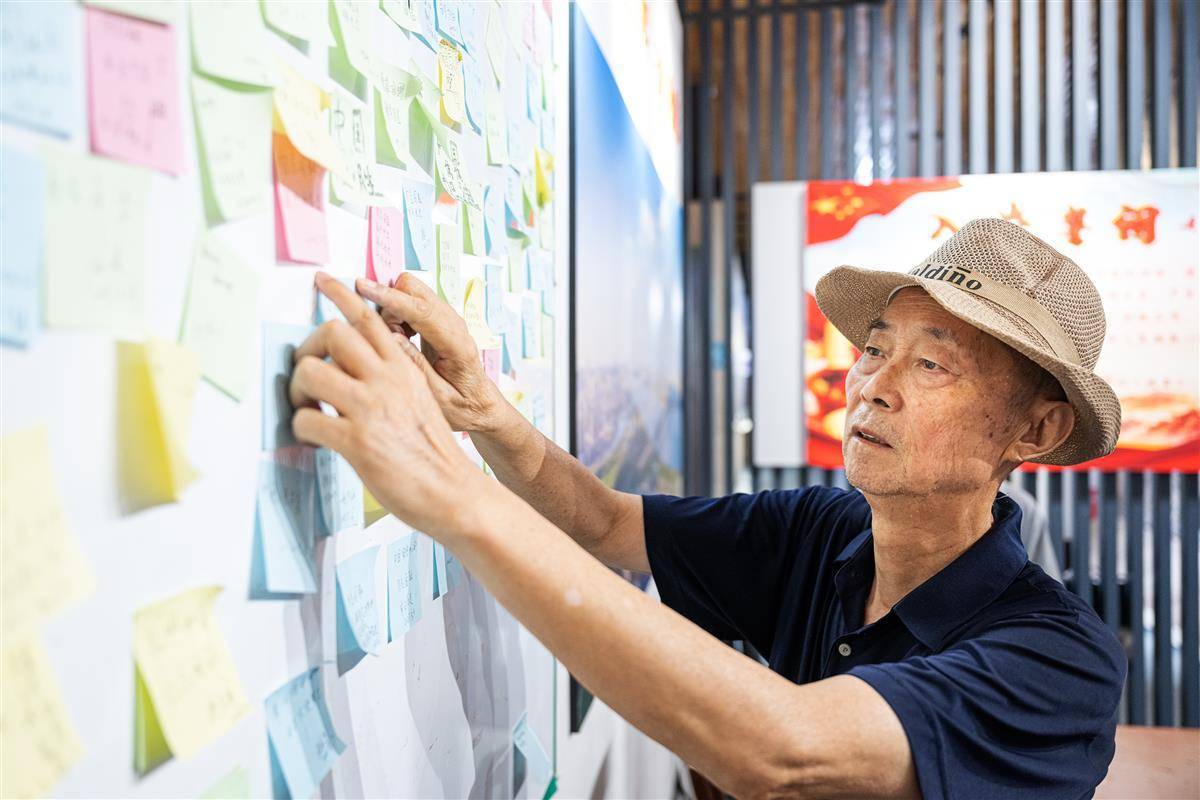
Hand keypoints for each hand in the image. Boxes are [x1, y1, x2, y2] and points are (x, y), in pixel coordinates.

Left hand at [289, 272, 485, 536]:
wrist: (454, 493)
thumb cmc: (434, 454)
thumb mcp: (421, 402)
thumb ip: (394, 381)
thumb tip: (359, 372)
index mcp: (404, 368)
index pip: (369, 318)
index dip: (342, 295)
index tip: (324, 281)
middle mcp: (388, 380)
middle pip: (332, 333)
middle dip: (307, 349)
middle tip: (307, 373)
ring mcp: (371, 408)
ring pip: (311, 370)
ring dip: (298, 389)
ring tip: (306, 407)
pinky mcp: (357, 441)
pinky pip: (307, 419)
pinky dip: (301, 426)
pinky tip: (313, 437)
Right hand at [355, 273, 506, 433]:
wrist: (479, 404)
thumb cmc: (462, 406)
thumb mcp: (438, 397)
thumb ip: (415, 366)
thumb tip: (389, 338)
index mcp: (457, 344)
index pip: (421, 311)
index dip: (390, 298)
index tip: (363, 288)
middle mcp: (453, 323)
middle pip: (412, 288)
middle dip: (389, 303)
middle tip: (387, 337)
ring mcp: (446, 317)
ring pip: (408, 292)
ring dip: (392, 310)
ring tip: (396, 342)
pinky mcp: (437, 318)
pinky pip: (409, 302)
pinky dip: (397, 314)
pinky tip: (401, 339)